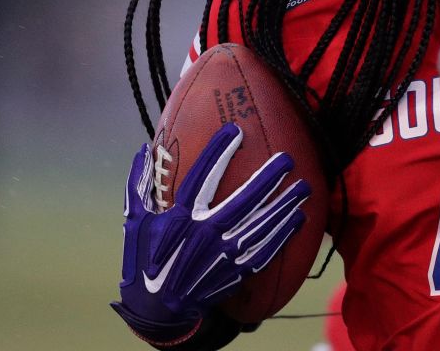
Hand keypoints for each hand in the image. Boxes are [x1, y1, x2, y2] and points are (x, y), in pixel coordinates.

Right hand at [111, 123, 309, 345]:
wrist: (157, 309)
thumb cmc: (144, 258)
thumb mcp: (135, 220)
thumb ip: (139, 183)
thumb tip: (145, 149)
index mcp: (178, 219)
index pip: (200, 180)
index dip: (217, 154)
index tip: (235, 130)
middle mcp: (202, 236)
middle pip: (241, 203)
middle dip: (266, 179)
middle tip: (288, 158)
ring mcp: (221, 256)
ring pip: (259, 228)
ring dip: (283, 207)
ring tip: (304, 187)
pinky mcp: (233, 273)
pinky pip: (263, 253)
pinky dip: (282, 237)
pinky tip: (298, 220)